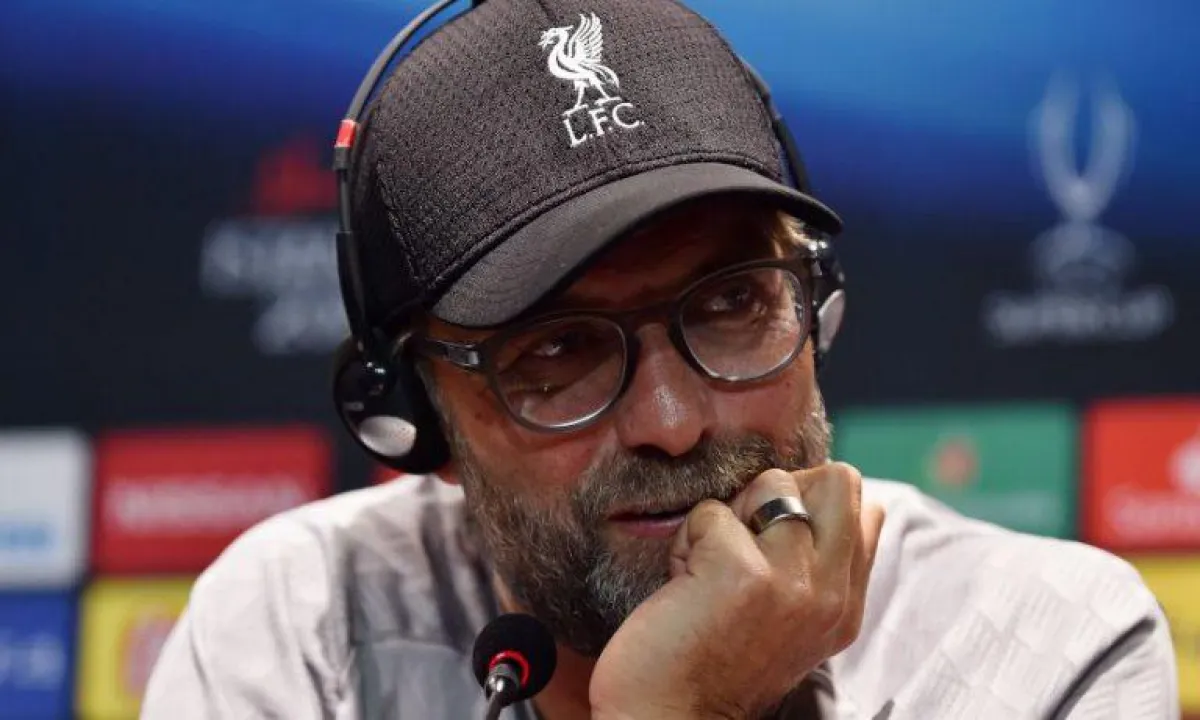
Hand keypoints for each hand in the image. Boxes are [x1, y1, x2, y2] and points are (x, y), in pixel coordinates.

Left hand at [589, 462, 884, 719]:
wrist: (671, 717)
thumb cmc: (712, 665)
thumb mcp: (789, 622)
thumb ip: (814, 567)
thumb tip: (806, 494)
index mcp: (845, 606)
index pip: (865, 509)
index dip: (809, 504)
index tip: (769, 541)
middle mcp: (831, 594)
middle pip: (837, 480)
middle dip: (781, 490)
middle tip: (744, 535)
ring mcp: (792, 581)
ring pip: (770, 483)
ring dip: (727, 515)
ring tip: (708, 564)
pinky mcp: (743, 572)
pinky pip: (711, 512)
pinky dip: (687, 538)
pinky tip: (683, 582)